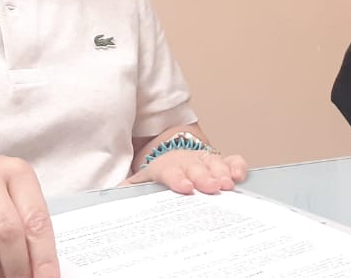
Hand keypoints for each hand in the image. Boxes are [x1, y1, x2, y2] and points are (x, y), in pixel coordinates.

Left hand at [123, 150, 248, 194]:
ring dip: (221, 172)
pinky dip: (235, 165)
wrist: (170, 152)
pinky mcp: (218, 161)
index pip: (169, 172)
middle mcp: (186, 161)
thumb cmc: (158, 174)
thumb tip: (112, 197)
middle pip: (195, 167)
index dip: (178, 179)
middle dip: (204, 176)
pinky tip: (238, 176)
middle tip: (212, 187)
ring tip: (228, 184)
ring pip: (213, 163)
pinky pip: (229, 160)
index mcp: (164, 167)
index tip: (185, 187)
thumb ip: (128, 189)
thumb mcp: (140, 181)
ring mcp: (203, 160)